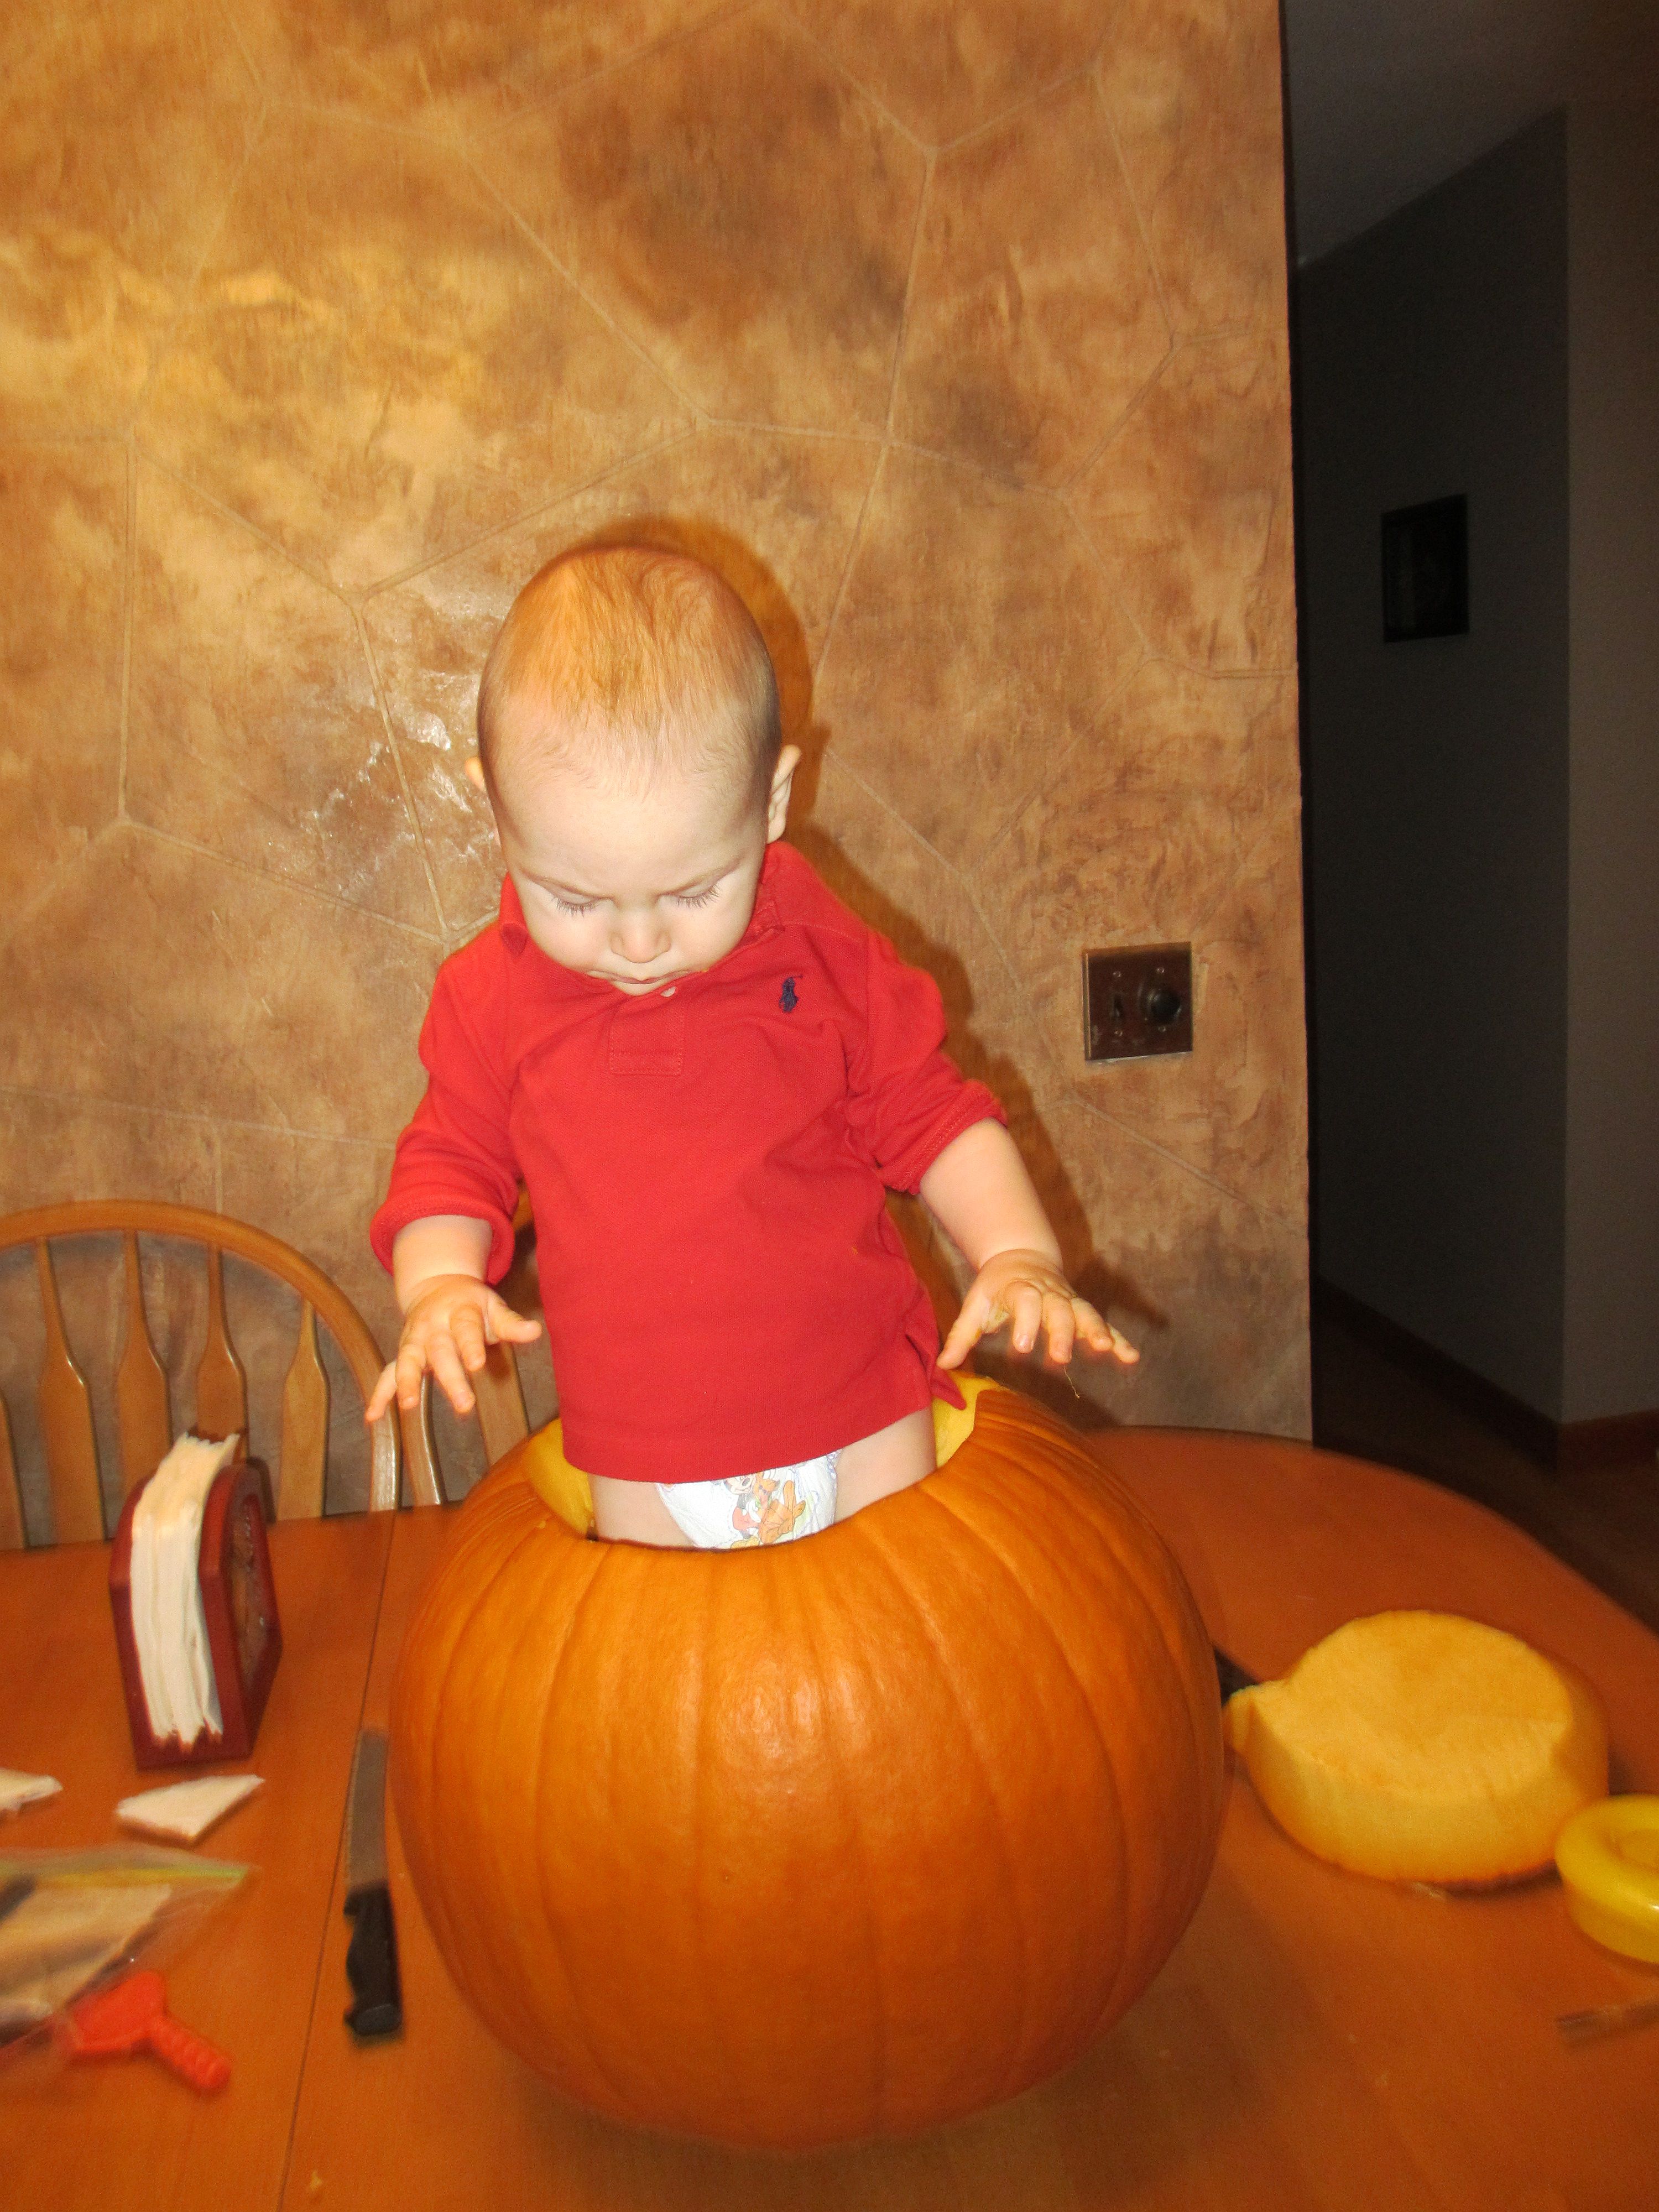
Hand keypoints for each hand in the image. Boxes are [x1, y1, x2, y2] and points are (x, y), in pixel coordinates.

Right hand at [364, 1275, 542, 1422]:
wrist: (436, 1285)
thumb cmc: (471, 1303)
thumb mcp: (493, 1307)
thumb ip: (512, 1324)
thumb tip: (537, 1330)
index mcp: (459, 1312)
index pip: (466, 1329)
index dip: (470, 1346)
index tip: (477, 1365)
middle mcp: (433, 1326)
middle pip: (440, 1351)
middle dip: (450, 1377)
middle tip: (464, 1404)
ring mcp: (415, 1340)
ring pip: (409, 1360)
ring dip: (407, 1382)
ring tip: (409, 1404)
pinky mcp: (404, 1352)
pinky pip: (388, 1373)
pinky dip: (380, 1393)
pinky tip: (373, 1416)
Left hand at [937, 1248, 1138, 1372]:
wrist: (1021, 1256)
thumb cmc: (995, 1287)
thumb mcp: (974, 1305)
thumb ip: (962, 1335)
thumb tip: (943, 1365)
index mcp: (1020, 1288)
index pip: (1025, 1301)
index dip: (1025, 1321)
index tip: (1023, 1345)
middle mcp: (1048, 1292)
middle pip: (1058, 1310)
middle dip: (1061, 1332)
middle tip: (1061, 1357)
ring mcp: (1068, 1300)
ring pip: (1085, 1313)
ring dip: (1096, 1330)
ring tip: (1104, 1349)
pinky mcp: (1082, 1310)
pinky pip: (1103, 1324)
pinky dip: (1118, 1339)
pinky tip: (1131, 1357)